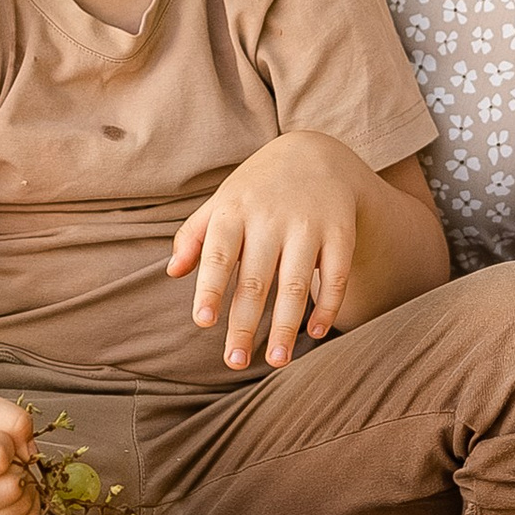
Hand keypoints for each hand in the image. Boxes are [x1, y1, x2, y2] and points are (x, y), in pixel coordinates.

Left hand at [167, 132, 362, 370]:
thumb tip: (173, 273)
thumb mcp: (222, 202)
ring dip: (287, 326)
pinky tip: (318, 333)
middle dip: (245, 324)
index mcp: (234, 210)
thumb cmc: (257, 188)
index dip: (210, 288)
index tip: (203, 322)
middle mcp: (271, 218)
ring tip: (277, 361)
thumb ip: (193, 236)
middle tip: (234, 361)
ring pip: (297, 284)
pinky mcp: (341, 232)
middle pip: (256, 279)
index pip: (219, 254)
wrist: (316, 153)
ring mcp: (309, 225)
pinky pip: (336, 275)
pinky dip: (329, 306)